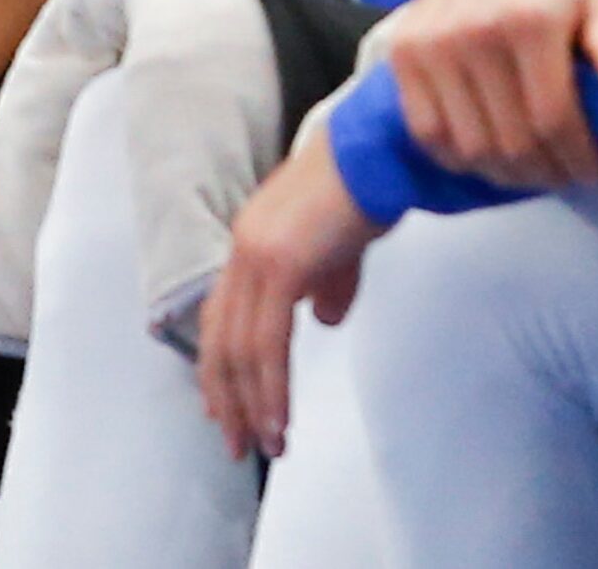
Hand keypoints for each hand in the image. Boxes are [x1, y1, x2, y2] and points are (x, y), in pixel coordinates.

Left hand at [196, 135, 383, 460]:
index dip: (218, 366)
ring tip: (269, 445)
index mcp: (250, 242)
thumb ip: (327, 283)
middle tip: (238, 445)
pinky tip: (281, 420)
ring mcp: (257, 256)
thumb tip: (324, 320)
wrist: (380, 152)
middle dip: (228, 399)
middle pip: (219, 339)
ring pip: (241, 350)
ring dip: (254, 405)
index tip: (223, 411)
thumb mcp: (341, 248)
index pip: (220, 316)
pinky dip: (272, 389)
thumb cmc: (367, 191)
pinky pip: (268, 344)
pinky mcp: (281, 265)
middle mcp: (243, 250)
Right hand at [384, 0, 597, 188]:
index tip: (593, 175)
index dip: (576, 158)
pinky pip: (430, 133)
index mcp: (530, 19)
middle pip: (512, 140)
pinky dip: (459, 158)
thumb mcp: (594, 2)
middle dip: (545, 173)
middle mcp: (475, 30)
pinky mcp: (405, 55)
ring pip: (471, 146)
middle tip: (562, 177)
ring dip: (505, 174)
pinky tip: (485, 156)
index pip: (553, 116)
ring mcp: (433, 45)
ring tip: (528, 172)